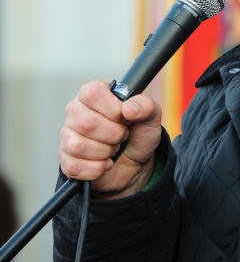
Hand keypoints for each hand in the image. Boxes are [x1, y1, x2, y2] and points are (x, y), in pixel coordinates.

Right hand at [59, 81, 162, 198]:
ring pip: (78, 145)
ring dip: (105, 152)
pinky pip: (74, 166)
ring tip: (113, 148)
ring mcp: (67, 136)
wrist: (136, 162)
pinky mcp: (66, 160)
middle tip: (123, 135)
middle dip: (114, 134)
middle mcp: (75, 112)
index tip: (125, 117)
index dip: (113, 109)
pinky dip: (97, 168)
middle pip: (86, 122)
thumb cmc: (138, 134)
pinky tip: (106, 163)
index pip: (92, 93)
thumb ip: (146, 106)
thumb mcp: (151, 117)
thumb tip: (129, 109)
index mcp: (94, 95)